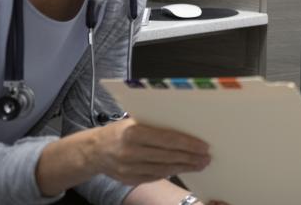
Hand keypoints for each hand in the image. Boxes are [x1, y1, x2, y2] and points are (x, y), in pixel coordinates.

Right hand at [87, 118, 210, 185]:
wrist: (94, 150)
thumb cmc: (120, 131)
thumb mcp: (135, 121)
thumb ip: (156, 125)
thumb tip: (186, 127)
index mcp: (133, 133)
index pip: (167, 139)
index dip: (188, 144)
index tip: (203, 146)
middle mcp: (130, 152)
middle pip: (168, 156)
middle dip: (190, 158)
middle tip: (206, 158)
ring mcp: (128, 168)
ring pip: (163, 169)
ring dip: (184, 167)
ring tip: (199, 165)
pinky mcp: (129, 179)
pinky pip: (154, 177)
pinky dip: (170, 172)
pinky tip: (181, 169)